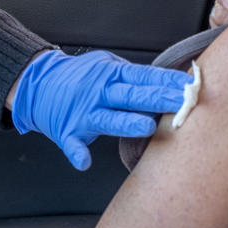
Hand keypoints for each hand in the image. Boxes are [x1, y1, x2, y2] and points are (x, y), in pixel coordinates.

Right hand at [11, 49, 191, 169]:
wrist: (40, 84)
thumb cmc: (81, 77)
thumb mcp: (106, 65)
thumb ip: (134, 77)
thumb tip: (169, 83)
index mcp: (111, 74)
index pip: (144, 76)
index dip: (166, 80)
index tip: (188, 84)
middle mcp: (99, 92)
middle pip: (132, 95)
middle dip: (158, 98)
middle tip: (181, 102)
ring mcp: (84, 112)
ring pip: (108, 119)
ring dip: (127, 123)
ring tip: (146, 126)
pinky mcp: (68, 131)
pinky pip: (73, 145)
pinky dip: (77, 153)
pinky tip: (84, 161)